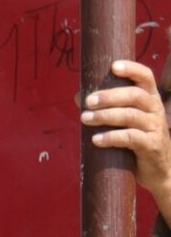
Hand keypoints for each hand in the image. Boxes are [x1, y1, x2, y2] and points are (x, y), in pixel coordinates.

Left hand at [85, 59, 170, 215]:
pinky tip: (96, 140)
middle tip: (87, 102)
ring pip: (131, 116)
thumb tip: (78, 96)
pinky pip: (131, 138)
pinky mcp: (151, 146)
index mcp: (150, 99)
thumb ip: (105, 108)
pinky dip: (111, 137)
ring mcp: (155, 127)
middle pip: (134, 95)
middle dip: (109, 96)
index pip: (146, 77)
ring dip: (105, 116)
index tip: (113, 66)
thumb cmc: (136, 140)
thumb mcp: (124, 122)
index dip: (132, 69)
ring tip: (85, 119)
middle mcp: (155, 109)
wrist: (158, 170)